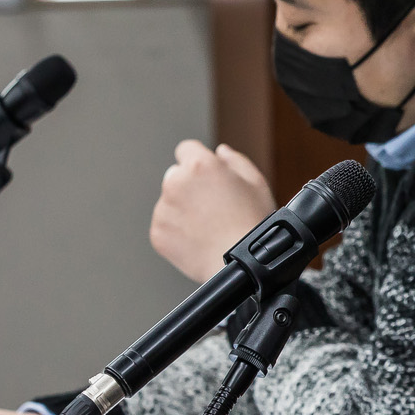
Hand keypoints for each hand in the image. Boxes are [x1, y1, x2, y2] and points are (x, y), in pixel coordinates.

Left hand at [150, 140, 275, 282]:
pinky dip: (177, 231)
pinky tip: (199, 239)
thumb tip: (220, 151)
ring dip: (183, 209)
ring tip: (209, 227)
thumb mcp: (255, 182)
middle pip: (176, 175)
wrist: (242, 265)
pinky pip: (166, 225)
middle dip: (190, 186)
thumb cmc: (252, 224)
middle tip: (213, 207)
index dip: (199, 161)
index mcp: (200, 165)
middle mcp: (176, 183)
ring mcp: (164, 209)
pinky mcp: (158, 232)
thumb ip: (235, 160)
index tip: (208, 176)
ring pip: (170, 202)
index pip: (186, 149)